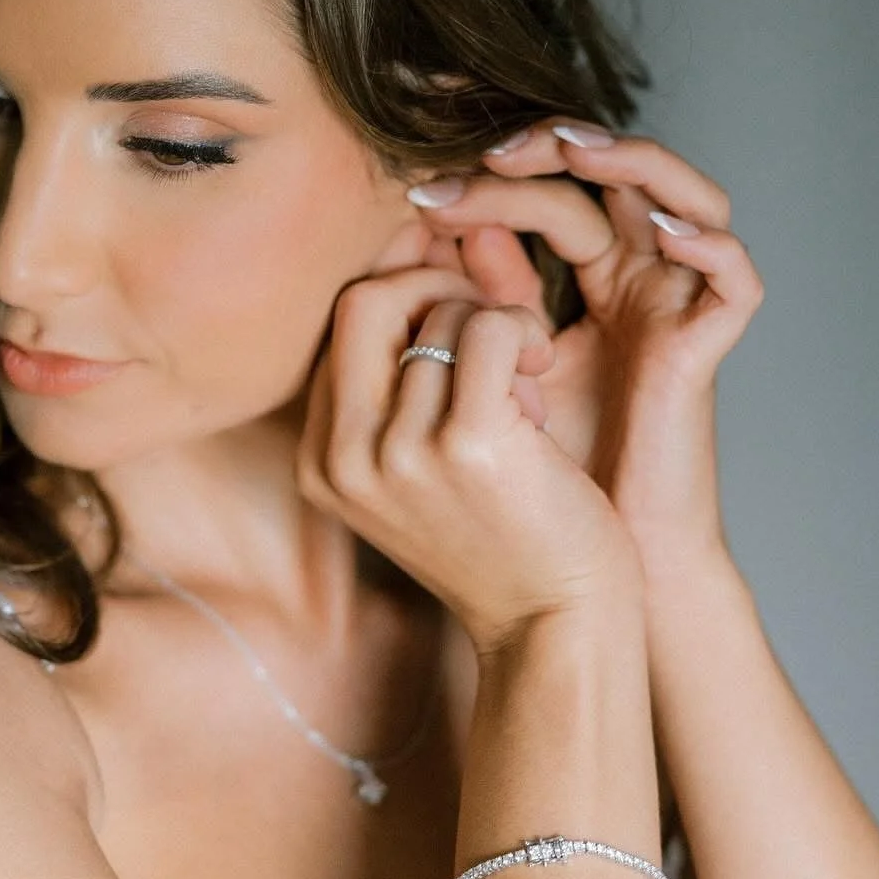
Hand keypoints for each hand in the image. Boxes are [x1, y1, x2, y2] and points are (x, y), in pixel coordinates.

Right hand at [295, 262, 643, 654]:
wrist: (556, 626)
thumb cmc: (505, 538)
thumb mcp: (425, 462)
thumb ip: (402, 379)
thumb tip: (415, 252)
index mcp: (323, 462)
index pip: (338, 326)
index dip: (405, 299)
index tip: (458, 317)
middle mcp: (346, 459)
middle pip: (363, 300)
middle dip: (435, 288)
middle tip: (490, 326)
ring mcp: (399, 454)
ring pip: (442, 316)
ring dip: (497, 329)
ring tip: (524, 384)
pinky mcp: (467, 445)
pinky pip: (490, 328)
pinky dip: (524, 331)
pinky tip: (543, 370)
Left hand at [398, 120, 765, 560]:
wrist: (584, 564)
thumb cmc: (536, 474)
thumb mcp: (493, 369)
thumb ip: (478, 300)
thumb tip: (444, 221)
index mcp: (596, 277)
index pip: (556, 190)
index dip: (498, 175)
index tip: (420, 188)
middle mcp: (643, 280)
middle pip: (615, 177)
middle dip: (554, 149)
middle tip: (486, 151)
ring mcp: (678, 309)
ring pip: (687, 198)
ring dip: (633, 163)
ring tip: (573, 150)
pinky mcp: (706, 349)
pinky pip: (733, 278)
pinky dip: (707, 244)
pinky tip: (659, 230)